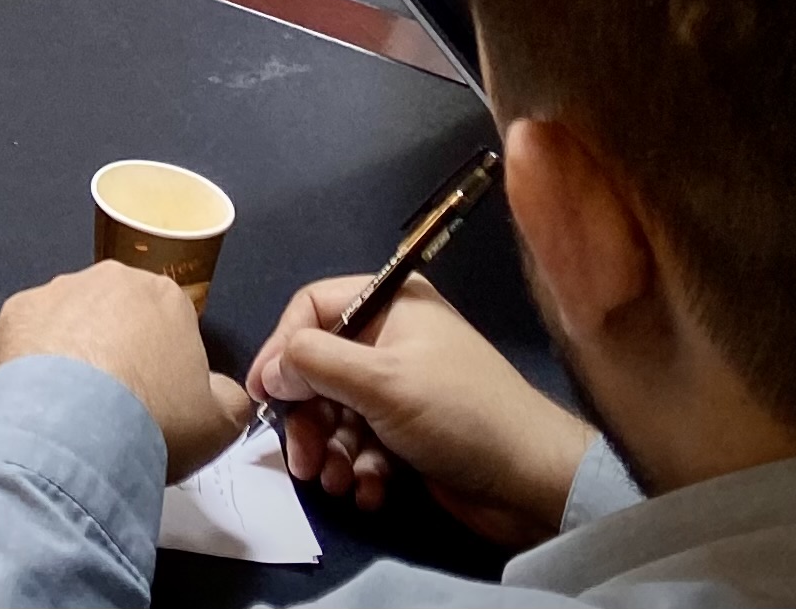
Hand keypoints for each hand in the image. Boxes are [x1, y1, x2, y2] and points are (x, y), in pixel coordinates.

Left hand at [0, 264, 245, 481]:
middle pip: (117, 316)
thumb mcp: (221, 422)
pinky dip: (33, 364)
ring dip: (73, 355)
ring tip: (75, 409)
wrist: (77, 431)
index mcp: (163, 295)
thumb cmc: (156, 419)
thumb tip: (222, 391)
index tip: (158, 399)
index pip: (169, 322)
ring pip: (70, 322)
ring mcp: (56, 291)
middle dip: (117, 351)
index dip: (164, 363)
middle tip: (116, 405)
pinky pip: (30, 338)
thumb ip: (230, 398)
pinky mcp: (14, 313)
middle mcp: (109, 279)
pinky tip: (42, 401)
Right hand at [248, 273, 592, 548]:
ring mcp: (402, 387)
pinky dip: (360, 467)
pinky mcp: (410, 431)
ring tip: (338, 482)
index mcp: (390, 303)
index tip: (263, 396)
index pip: (311, 309)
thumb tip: (271, 370)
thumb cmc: (456, 413)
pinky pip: (364, 441)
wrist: (532, 481)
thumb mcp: (380, 381)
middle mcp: (393, 338)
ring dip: (332, 450)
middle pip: (320, 368)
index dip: (281, 350)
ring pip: (338, 411)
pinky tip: (370, 491)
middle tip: (301, 461)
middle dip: (308, 418)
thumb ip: (314, 363)